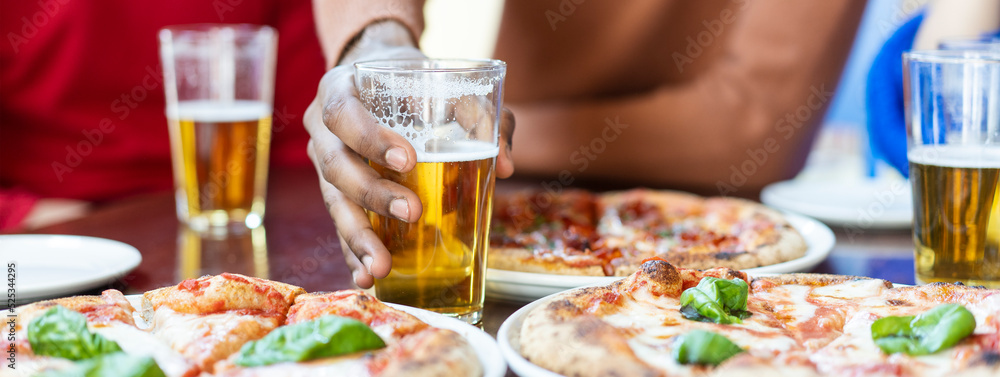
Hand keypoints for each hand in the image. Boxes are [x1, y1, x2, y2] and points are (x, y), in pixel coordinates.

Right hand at [305, 23, 514, 287]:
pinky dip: (353, 252)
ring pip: (334, 202)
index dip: (368, 138)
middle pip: (336, 166)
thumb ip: (480, 116)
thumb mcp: (447, 85)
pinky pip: (340, 225)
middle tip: (411, 212)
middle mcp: (323, 130)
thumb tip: (505, 165)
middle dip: (372, 194)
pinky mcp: (335, 194)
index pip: (342, 113)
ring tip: (381, 266)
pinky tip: (366, 276)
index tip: (407, 159)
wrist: (383, 80)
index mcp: (340, 91)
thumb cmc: (416, 82)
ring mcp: (325, 165)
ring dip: (358, 236)